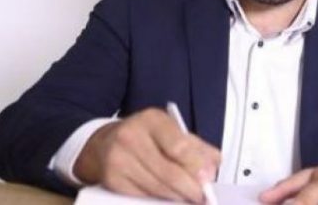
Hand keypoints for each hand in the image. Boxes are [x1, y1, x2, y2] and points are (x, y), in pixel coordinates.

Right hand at [74, 108, 220, 202]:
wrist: (104, 143)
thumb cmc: (144, 136)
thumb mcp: (170, 131)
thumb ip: (196, 146)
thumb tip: (213, 166)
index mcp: (151, 120)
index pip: (178, 145)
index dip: (195, 166)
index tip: (207, 179)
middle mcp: (131, 136)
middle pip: (168, 171)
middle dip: (190, 188)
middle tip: (202, 196)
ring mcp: (118, 159)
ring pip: (157, 187)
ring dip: (177, 197)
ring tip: (188, 198)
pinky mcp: (111, 179)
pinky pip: (143, 196)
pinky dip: (159, 199)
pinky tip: (168, 197)